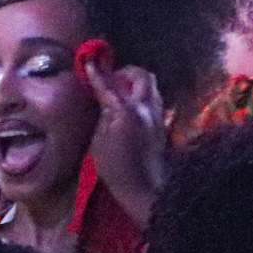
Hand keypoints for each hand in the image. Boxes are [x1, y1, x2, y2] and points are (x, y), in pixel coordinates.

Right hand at [82, 53, 167, 224]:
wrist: (146, 189)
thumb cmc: (116, 170)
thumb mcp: (99, 143)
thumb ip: (103, 115)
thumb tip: (105, 98)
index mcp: (126, 112)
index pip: (109, 85)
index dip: (98, 74)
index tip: (89, 62)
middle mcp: (145, 107)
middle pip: (141, 75)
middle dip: (125, 72)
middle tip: (111, 81)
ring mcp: (157, 113)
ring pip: (150, 84)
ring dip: (135, 82)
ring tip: (120, 92)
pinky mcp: (162, 122)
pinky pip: (153, 97)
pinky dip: (141, 94)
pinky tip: (130, 106)